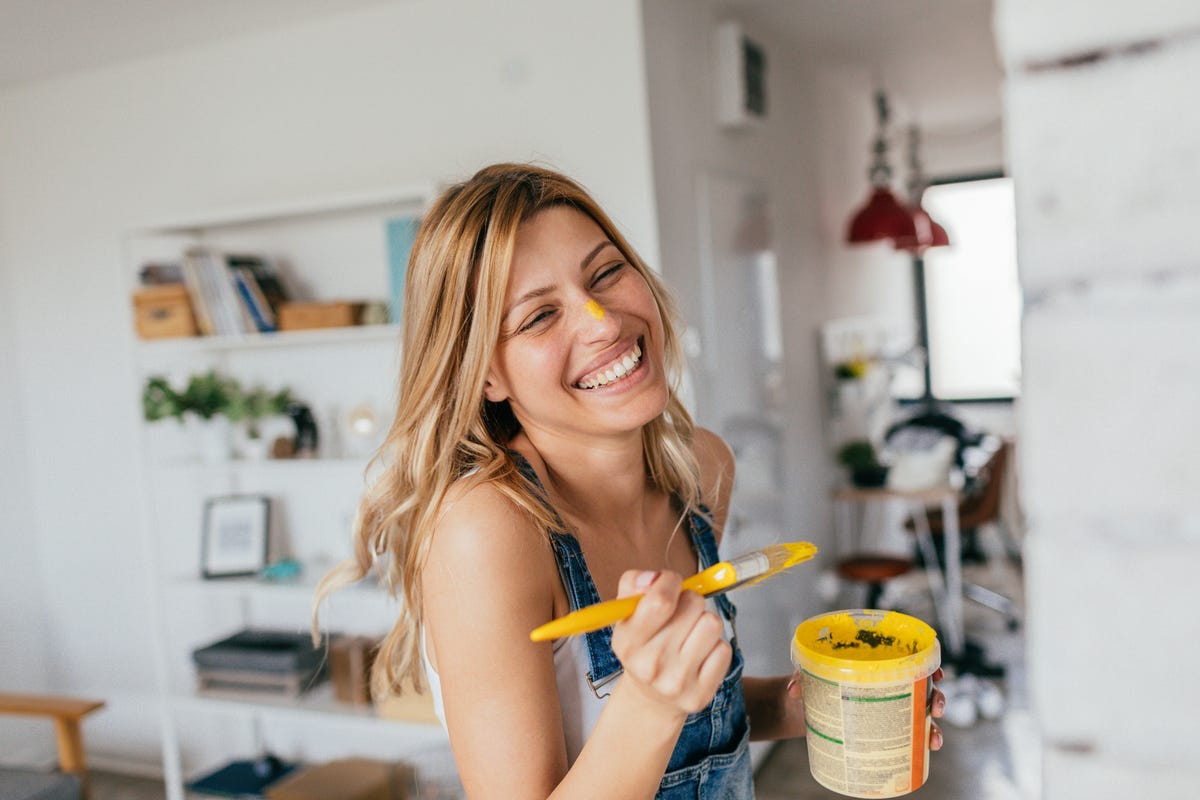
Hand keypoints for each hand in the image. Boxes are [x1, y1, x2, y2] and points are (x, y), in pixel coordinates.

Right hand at [609, 570, 731, 717]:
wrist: (651, 698)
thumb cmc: (643, 645)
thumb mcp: (626, 615)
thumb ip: (633, 585)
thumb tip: (655, 577)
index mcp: (627, 642)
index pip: (660, 601)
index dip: (671, 581)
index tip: (671, 583)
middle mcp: (650, 665)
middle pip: (693, 605)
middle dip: (690, 600)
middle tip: (680, 614)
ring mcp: (677, 682)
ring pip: (712, 624)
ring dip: (705, 622)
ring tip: (691, 633)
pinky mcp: (701, 694)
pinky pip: (724, 649)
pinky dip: (715, 646)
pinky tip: (699, 655)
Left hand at [785, 666, 947, 749]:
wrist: (800, 708)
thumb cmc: (808, 683)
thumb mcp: (805, 677)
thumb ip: (800, 677)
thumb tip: (794, 689)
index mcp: (871, 662)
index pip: (906, 658)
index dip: (926, 664)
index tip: (936, 674)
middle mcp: (885, 682)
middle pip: (920, 686)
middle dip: (936, 697)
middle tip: (936, 708)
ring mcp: (886, 705)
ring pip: (919, 713)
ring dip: (932, 726)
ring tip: (933, 740)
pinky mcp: (881, 727)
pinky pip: (906, 733)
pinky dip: (919, 741)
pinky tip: (926, 751)